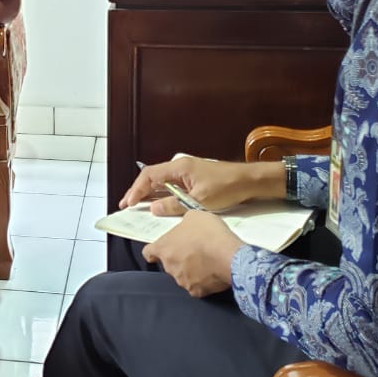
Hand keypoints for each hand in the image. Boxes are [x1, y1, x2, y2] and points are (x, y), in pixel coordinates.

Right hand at [120, 153, 268, 215]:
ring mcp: (187, 173)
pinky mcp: (194, 180)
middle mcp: (181, 167)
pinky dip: (163, 195)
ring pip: (162, 183)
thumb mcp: (199, 201)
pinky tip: (160, 205)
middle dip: (139, 191)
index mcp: (179, 168)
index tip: (128, 203)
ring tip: (139, 207)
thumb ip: (175, 205)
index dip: (136, 189)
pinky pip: (173, 187)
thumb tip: (154, 209)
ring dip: (150, 194)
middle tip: (128, 206)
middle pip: (153, 178)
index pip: (149, 176)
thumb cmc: (227, 187)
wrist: (249, 182)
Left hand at [142, 210, 242, 296]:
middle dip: (179, 258)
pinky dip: (203, 281)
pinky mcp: (196, 292)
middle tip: (194, 250)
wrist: (229, 256)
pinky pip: (197, 286)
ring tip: (207, 261)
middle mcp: (169, 266)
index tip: (160, 251)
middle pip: (169, 263)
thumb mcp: (194, 217)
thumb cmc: (209, 234)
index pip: (149, 252)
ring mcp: (182, 281)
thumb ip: (184, 223)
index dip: (154, 251)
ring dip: (191, 270)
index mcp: (164, 247)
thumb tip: (186, 228)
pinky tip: (214, 272)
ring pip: (182, 275)